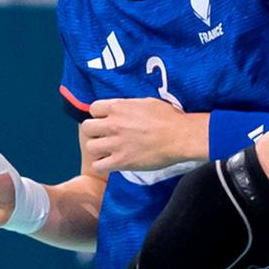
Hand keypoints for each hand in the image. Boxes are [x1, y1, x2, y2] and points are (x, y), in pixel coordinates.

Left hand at [83, 99, 207, 172]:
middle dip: (95, 132)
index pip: (93, 108)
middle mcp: (113, 124)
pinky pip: (98, 166)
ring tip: (109, 150)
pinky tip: (112, 162)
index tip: (105, 119)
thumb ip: (129, 106)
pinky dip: (103, 165)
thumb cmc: (169, 118)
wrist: (181, 136)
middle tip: (105, 135)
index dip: (99, 115)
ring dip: (98, 149)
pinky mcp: (121, 161)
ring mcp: (116, 143)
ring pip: (90, 147)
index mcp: (119, 107)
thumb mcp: (147, 102)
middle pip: (87, 128)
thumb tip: (121, 109)